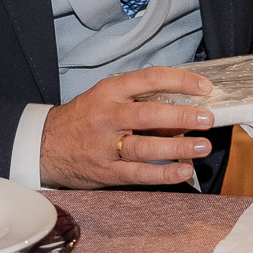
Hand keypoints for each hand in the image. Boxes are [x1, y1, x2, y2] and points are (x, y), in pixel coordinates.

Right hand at [40, 66, 215, 188]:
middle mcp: (107, 116)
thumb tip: (183, 105)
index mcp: (109, 91)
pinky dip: (165, 174)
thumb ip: (138, 99)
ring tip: (202, 145)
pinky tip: (184, 170)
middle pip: (148, 115)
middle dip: (181, 117)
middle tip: (206, 118)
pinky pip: (140, 174)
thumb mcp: (105, 97)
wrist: (46, 145)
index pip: (150, 79)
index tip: (204, 87)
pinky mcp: (107, 172)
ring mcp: (106, 146)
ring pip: (146, 148)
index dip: (180, 81)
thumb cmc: (84, 118)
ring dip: (178, 147)